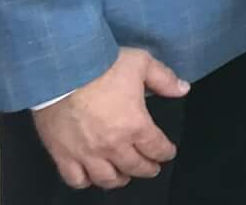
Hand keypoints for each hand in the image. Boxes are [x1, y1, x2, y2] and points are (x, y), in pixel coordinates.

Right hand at [31, 47, 186, 189]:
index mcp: (135, 125)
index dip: (165, 152)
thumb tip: (183, 89)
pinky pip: (76, 179)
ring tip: (124, 176)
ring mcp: (86, 154)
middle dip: (147, 169)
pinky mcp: (62, 155)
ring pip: (106, 179)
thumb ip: (164, 79)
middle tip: (152, 168)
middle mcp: (112, 145)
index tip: (168, 153)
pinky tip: (91, 177)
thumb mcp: (142, 63)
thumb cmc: (103, 65)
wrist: (62, 71)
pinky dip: (86, 182)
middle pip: (134, 167)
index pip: (156, 148)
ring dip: (119, 180)